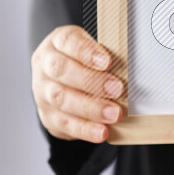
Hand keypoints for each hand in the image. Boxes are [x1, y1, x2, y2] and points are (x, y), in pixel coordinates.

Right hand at [31, 25, 123, 142]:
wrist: (61, 79)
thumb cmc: (85, 61)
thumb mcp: (93, 49)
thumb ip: (105, 55)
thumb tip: (131, 66)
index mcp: (57, 42)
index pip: (69, 42)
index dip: (87, 52)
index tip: (108, 61)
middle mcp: (45, 66)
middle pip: (63, 71)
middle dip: (92, 81)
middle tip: (118, 89)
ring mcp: (42, 92)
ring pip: (62, 99)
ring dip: (91, 108)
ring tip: (114, 114)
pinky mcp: (47, 115)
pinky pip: (64, 123)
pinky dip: (85, 129)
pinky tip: (102, 132)